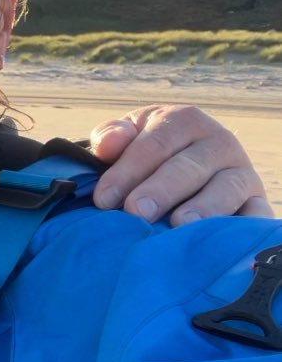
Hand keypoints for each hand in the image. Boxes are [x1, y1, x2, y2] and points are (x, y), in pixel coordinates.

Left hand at [89, 104, 272, 224]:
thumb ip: (112, 138)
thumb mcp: (128, 139)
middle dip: (160, 190)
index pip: (154, 145)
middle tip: (136, 212)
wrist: (187, 172)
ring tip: (180, 224)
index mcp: (183, 121)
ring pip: (226, 188)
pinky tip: (221, 240)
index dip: (127, 171)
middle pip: (188, 167)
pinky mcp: (257, 201)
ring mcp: (242, 172)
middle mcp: (218, 142)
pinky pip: (256, 214)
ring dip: (204, 207)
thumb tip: (108, 145)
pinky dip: (244, 225)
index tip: (104, 200)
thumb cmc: (147, 158)